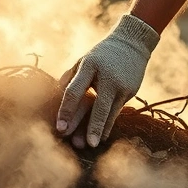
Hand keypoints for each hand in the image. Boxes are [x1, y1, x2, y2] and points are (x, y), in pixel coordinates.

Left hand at [55, 14, 159, 146]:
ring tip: (91, 145)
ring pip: (109, 112)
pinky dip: (108, 124)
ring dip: (99, 130)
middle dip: (90, 126)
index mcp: (90, 66)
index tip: (60, 127)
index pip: (75, 91)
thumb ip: (69, 78)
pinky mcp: (131, 92)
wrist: (132, 43)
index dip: (66, 111)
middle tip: (81, 144)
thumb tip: (55, 97)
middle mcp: (108, 77)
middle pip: (98, 106)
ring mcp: (122, 86)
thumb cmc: (101, 55)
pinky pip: (116, 111)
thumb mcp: (83, 61)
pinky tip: (102, 137)